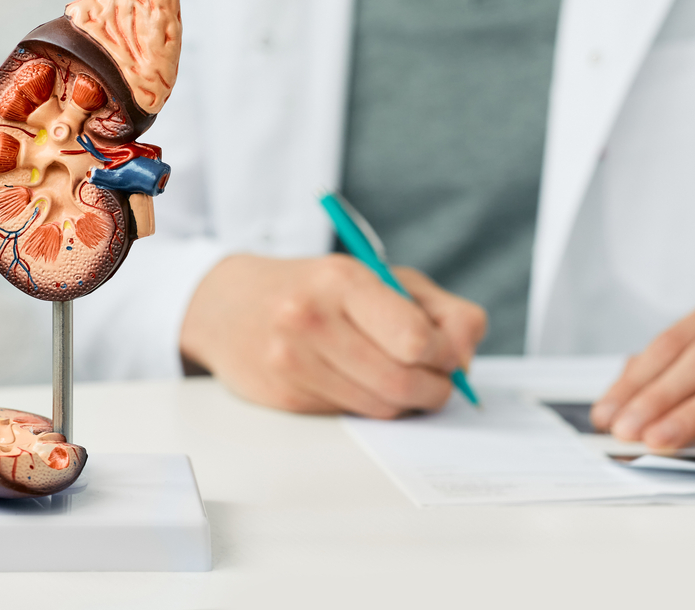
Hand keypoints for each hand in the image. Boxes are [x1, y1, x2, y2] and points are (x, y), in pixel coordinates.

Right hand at [179, 254, 487, 417]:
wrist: (228, 305)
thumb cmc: (317, 289)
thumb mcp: (382, 278)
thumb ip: (440, 311)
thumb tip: (466, 358)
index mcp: (342, 281)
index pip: (415, 339)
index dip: (444, 354)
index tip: (446, 352)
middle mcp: (310, 320)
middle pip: (402, 382)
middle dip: (435, 388)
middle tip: (437, 378)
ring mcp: (292, 362)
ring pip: (381, 407)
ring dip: (406, 401)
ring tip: (399, 376)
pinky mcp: (284, 399)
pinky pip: (352, 417)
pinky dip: (369, 406)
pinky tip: (358, 381)